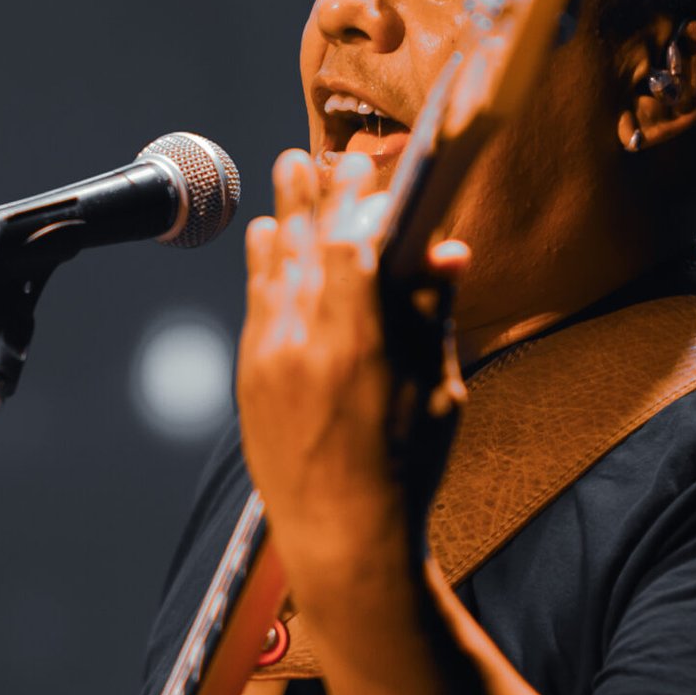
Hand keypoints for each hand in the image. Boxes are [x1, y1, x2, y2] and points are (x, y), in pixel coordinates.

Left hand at [237, 149, 468, 613]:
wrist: (343, 539)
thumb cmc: (405, 469)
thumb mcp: (436, 388)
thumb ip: (430, 313)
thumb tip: (444, 251)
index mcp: (354, 338)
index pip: (347, 240)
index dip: (353, 195)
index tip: (362, 162)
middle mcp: (300, 341)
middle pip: (299, 245)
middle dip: (308, 195)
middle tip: (310, 155)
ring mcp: (267, 361)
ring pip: (269, 273)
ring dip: (280, 221)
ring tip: (284, 181)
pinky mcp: (250, 383)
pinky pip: (253, 307)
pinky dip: (260, 270)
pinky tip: (264, 245)